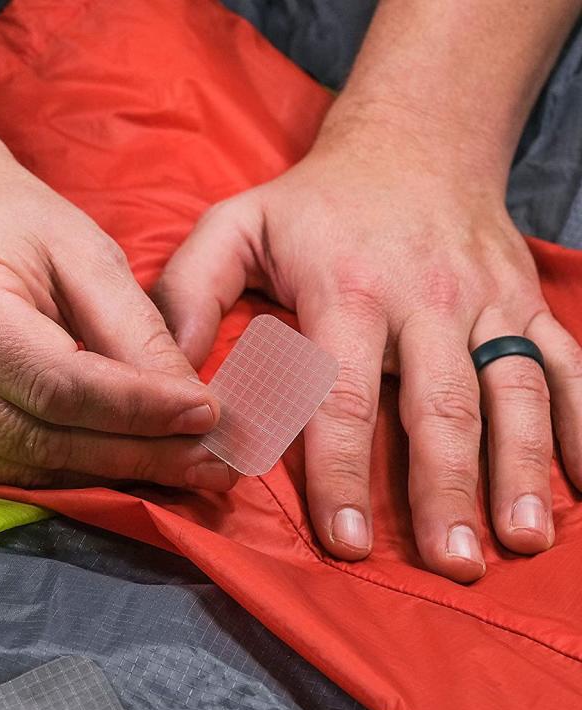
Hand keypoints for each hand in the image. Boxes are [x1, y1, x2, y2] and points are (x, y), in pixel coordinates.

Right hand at [0, 126, 234, 490]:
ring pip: (24, 466)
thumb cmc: (10, 219)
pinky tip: (120, 461)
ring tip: (181, 466)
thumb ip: (135, 333)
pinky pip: (2, 468)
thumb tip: (192, 412)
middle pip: (41, 439)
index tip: (209, 416)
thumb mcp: (85, 252)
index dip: (138, 410)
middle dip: (136, 455)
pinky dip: (69, 468)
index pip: (58, 384)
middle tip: (210, 461)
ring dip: (109, 472)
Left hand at [154, 124, 581, 580]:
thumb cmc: (312, 204)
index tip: (346, 542)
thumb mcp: (233, 228)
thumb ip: (190, 297)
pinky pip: (567, 365)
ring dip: (522, 469)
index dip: (343, 472)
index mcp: (345, 291)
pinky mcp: (526, 303)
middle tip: (451, 564)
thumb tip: (171, 383)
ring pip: (514, 392)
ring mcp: (486, 302)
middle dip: (446, 490)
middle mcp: (424, 300)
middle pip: (440, 407)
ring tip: (522, 539)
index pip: (341, 397)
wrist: (414, 141)